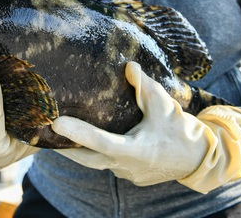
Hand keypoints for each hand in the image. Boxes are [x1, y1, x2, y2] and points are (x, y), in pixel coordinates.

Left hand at [51, 62, 240, 192]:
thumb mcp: (164, 106)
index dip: (78, 132)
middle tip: (42, 131)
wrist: (198, 159)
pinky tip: (78, 140)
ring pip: (94, 162)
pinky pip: (104, 163)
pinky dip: (91, 152)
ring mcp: (125, 174)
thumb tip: (129, 65)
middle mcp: (126, 166)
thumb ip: (145, 86)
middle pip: (86, 158)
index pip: (100, 142)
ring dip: (75, 149)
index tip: (56, 122)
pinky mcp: (127, 174)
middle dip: (63, 146)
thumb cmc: (180, 131)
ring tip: (53, 133)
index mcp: (135, 150)